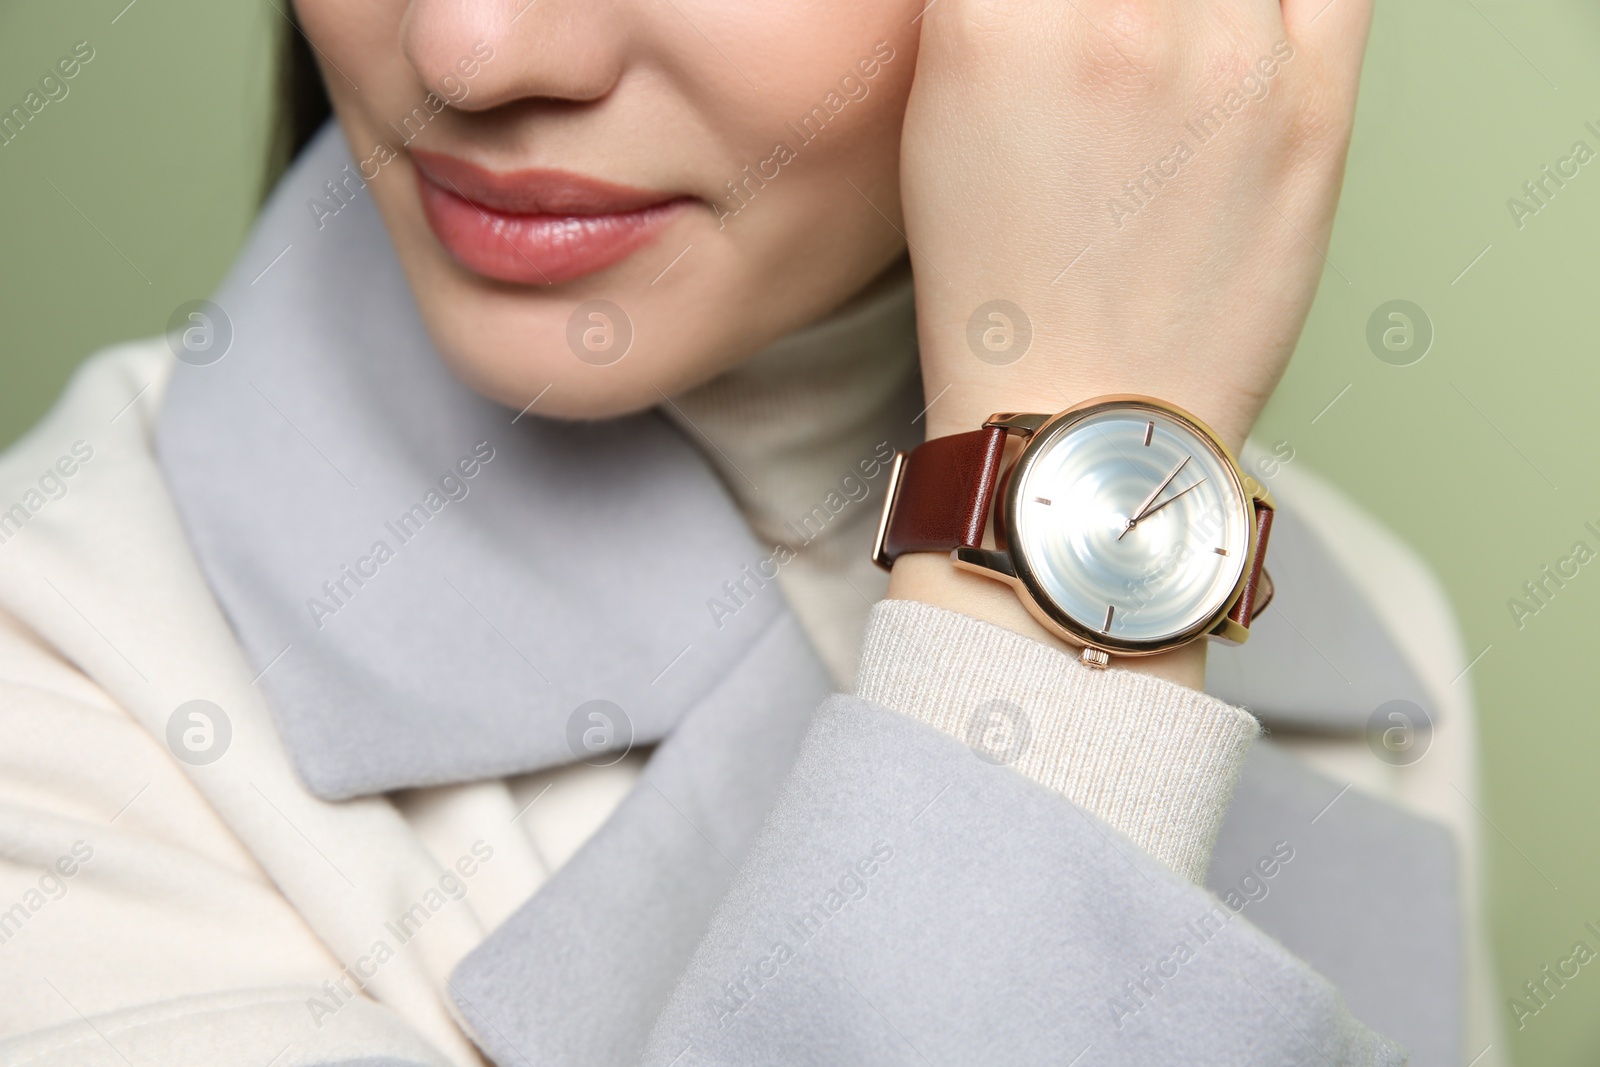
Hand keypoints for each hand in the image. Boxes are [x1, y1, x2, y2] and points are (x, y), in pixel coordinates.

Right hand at [888, 0, 1371, 682]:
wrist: (1086, 418)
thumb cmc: (1000, 289)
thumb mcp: (937, 118)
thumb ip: (986, 5)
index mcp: (995, 20)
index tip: (1056, 17)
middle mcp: (1119, 16)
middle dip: (1117, 2)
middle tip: (1108, 41)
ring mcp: (1232, 57)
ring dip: (1190, 5)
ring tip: (1165, 49)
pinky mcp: (1317, 101)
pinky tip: (1239, 31)